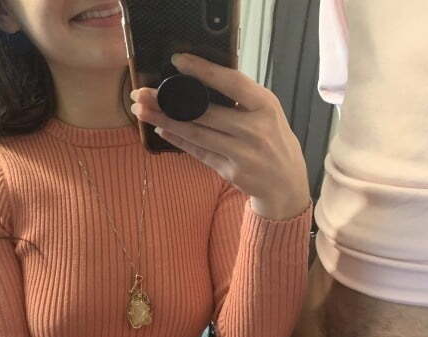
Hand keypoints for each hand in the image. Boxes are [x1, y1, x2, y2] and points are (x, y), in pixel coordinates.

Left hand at [130, 53, 310, 219]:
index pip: (231, 82)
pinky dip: (179, 140)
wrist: (286, 183)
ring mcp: (242, 153)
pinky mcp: (231, 171)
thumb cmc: (273, 141)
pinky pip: (199, 152)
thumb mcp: (268, 113)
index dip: (203, 71)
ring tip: (142, 110)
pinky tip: (161, 129)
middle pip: (204, 111)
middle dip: (168, 101)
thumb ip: (241, 98)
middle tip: (142, 92)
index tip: (178, 61)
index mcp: (265, 106)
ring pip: (197, 133)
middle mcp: (254, 129)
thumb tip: (201, 79)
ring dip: (165, 120)